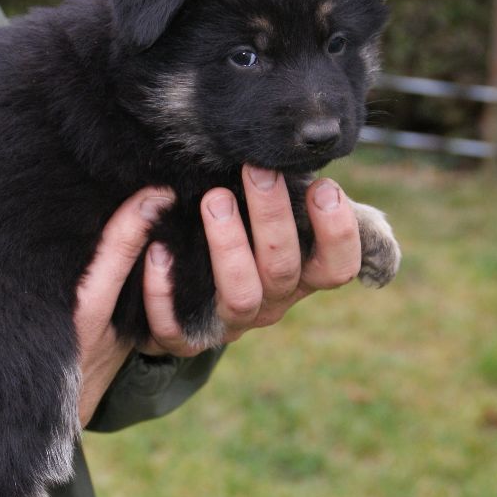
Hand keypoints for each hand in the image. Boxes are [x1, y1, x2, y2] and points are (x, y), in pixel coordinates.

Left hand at [73, 166, 361, 425]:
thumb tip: (307, 157)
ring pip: (241, 297)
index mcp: (300, 276)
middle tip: (256, 170)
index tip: (323, 187)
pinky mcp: (185, 340)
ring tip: (214, 199)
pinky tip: (158, 250)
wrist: (183, 292)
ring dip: (229, 246)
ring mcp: (229, 324)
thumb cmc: (239, 233)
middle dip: (272, 217)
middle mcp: (270, 303)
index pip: (337, 267)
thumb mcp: (272, 215)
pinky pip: (176, 328)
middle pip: (283, 270)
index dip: (337, 233)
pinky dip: (165, 292)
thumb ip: (295, 193)